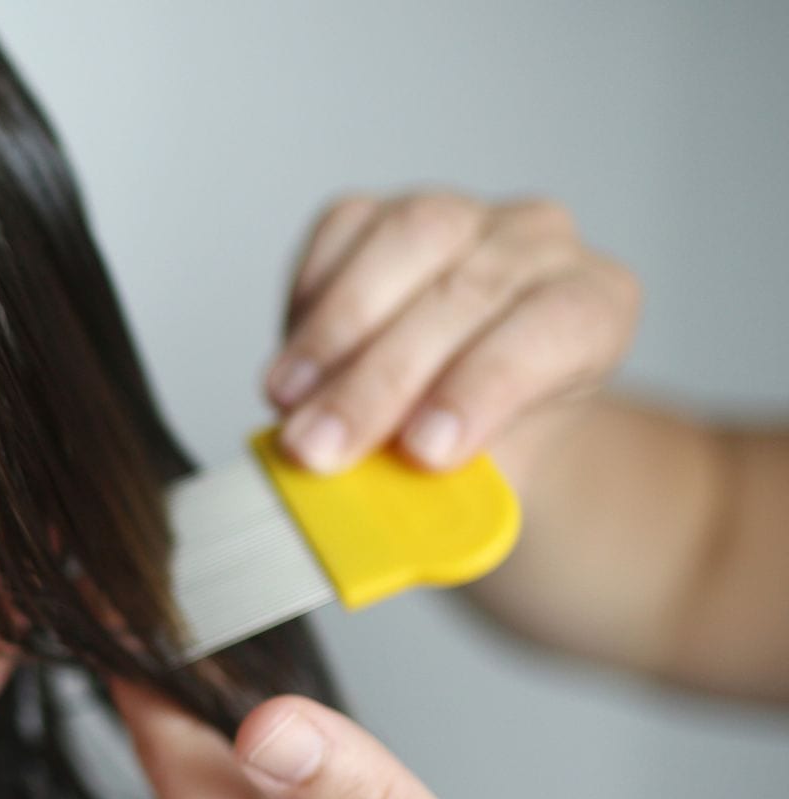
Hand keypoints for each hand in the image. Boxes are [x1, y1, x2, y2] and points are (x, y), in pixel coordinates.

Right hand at [264, 192, 639, 484]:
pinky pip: (345, 231)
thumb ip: (448, 489)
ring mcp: (462, 216)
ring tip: (287, 401)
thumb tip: (374, 504)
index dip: (486, 390)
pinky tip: (293, 366)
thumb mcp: (488, 485)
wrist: (462, 414)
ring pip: (408, 242)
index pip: (555, 331)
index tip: (422, 452)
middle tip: (319, 448)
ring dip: (335, 332)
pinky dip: (309, 300)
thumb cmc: (485, 447)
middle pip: (468, 294)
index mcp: (595, 308)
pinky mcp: (383, 210)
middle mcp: (539, 245)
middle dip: (380, 380)